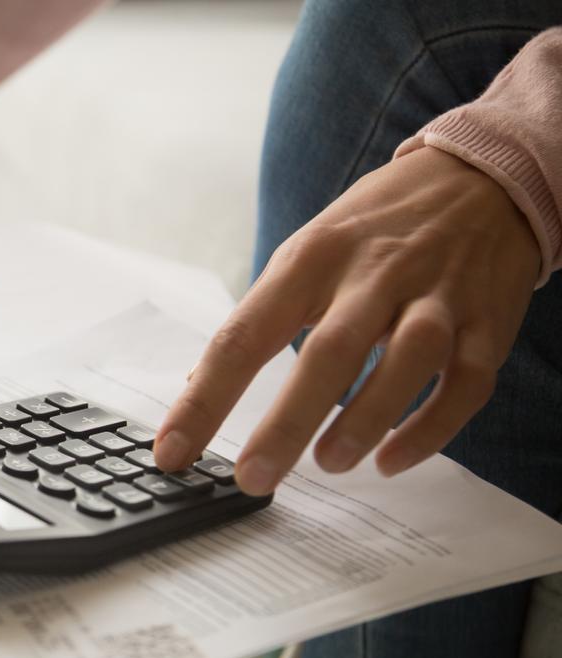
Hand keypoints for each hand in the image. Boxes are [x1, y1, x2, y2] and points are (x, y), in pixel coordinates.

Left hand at [153, 147, 539, 493]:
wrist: (479, 178)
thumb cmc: (371, 230)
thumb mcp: (305, 254)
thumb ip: (260, 319)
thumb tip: (199, 386)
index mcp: (310, 258)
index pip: (244, 334)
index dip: (204, 400)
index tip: (172, 452)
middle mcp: (373, 273)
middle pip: (328, 351)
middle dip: (286, 422)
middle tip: (254, 477)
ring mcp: (437, 295)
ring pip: (407, 360)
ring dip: (365, 420)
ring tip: (329, 463)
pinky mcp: (488, 321)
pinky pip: (466, 383)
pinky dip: (430, 429)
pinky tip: (393, 461)